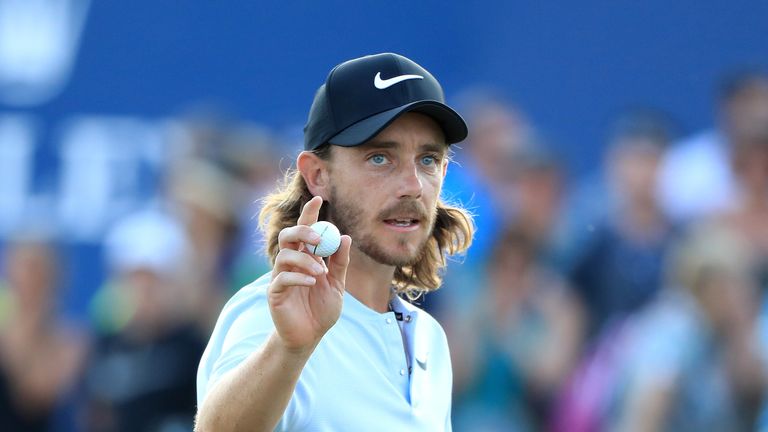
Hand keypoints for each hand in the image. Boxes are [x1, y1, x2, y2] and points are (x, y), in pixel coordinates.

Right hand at [268, 196, 351, 352]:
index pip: (305, 231)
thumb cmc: (321, 310)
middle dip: (302, 232)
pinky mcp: (274, 293)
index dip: (309, 214)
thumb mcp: (337, 285)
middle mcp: (290, 264)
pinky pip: (282, 278)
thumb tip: (345, 237)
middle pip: (288, 237)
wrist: (310, 337)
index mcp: (305, 258)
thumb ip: (340, 263)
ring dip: (305, 260)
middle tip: (319, 239)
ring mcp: (280, 277)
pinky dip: (298, 277)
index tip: (318, 199)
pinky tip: (313, 282)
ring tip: (321, 273)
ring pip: (284, 256)